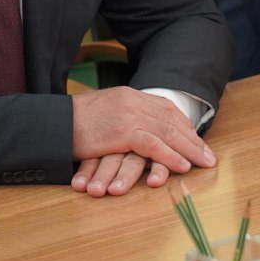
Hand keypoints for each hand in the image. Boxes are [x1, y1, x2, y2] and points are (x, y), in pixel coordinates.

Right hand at [70, 87, 214, 193]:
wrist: (51, 122)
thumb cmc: (70, 122)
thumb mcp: (102, 112)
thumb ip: (121, 116)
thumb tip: (136, 130)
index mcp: (129, 95)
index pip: (165, 108)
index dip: (183, 126)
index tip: (196, 140)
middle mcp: (133, 101)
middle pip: (171, 120)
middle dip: (192, 139)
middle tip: (208, 155)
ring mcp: (128, 114)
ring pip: (168, 131)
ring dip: (189, 149)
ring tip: (203, 162)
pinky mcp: (122, 131)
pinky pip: (154, 144)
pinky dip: (171, 155)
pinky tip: (183, 165)